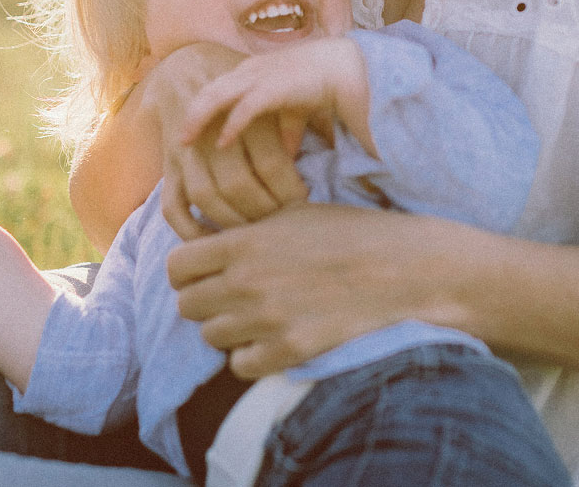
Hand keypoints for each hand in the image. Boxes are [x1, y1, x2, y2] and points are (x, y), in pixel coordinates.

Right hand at [140, 44, 308, 240]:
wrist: (185, 69)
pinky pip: (172, 206)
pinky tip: (214, 239)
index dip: (290, 188)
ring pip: (206, 195)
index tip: (304, 199)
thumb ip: (290, 127)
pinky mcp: (167, 168)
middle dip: (264, 210)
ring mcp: (185, 152)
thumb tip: (309, 169)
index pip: (270, 162)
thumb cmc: (239, 88)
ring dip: (232, 220)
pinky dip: (190, 229)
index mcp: (242, 110)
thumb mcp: (268, 95)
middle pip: (238, 183)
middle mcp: (210, 131)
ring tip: (255, 230)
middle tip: (283, 221)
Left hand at [167, 203, 427, 377]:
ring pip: (211, 337)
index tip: (206, 274)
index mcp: (242, 242)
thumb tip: (206, 238)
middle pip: (187, 306)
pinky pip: (241, 366)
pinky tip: (272, 340)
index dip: (187, 272)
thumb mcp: (290, 212)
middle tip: (231, 298)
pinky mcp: (290, 350)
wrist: (402, 267)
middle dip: (206, 301)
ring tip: (256, 318)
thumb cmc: (348, 232)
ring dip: (228, 330)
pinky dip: (251, 356)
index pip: (176, 267)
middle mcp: (246, 281)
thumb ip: (243, 228)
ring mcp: (266, 319)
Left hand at [180, 37, 367, 150]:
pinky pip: (245, 108)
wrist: (342, 66)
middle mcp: (248, 72)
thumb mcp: (296, 108)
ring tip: (185, 141)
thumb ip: (286, 129)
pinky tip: (222, 143)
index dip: (199, 108)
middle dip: (189, 114)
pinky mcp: (273, 88)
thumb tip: (285, 156)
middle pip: (207, 90)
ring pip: (216, 96)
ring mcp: (258, 78)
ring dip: (198, 119)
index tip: (187, 129)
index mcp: (250, 72)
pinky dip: (231, 126)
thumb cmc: (319, 83)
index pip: (215, 87)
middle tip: (177, 139)